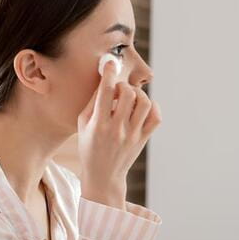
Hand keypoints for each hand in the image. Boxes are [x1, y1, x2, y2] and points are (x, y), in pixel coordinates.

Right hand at [77, 59, 161, 208]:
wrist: (103, 176)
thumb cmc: (89, 147)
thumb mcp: (82, 125)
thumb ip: (92, 103)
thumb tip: (104, 80)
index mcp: (98, 125)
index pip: (105, 93)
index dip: (108, 74)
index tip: (110, 63)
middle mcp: (117, 130)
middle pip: (129, 94)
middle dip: (123, 86)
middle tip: (118, 91)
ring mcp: (133, 135)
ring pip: (145, 103)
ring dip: (138, 94)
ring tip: (129, 99)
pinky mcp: (143, 139)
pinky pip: (156, 117)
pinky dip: (152, 107)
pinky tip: (141, 108)